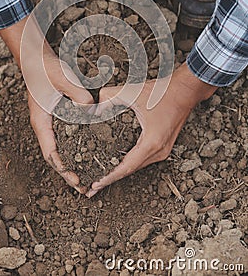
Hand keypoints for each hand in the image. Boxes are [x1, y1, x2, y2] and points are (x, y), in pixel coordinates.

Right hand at [0, 16, 93, 192]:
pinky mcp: (59, 117)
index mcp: (41, 122)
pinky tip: (88, 151)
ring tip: (88, 177)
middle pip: (56, 156)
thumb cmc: (46, 70)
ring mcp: (51, 122)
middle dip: (69, 173)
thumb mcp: (63, 79)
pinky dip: (76, 149)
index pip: (50, 153)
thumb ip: (77, 94)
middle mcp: (45, 126)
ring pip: (61, 149)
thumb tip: (92, 109)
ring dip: (73, 163)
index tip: (75, 181)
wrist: (37, 60)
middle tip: (85, 188)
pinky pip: (67, 138)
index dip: (63, 169)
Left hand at [86, 62, 216, 196]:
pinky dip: (129, 164)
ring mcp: (163, 150)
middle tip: (92, 188)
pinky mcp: (163, 146)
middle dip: (111, 179)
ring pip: (137, 166)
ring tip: (102, 179)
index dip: (109, 177)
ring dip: (120, 173)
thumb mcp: (131, 92)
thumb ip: (108, 97)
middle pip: (131, 171)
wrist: (186, 90)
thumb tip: (92, 108)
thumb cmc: (163, 92)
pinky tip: (117, 164)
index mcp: (151, 143)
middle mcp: (159, 151)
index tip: (94, 186)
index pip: (126, 167)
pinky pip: (143, 160)